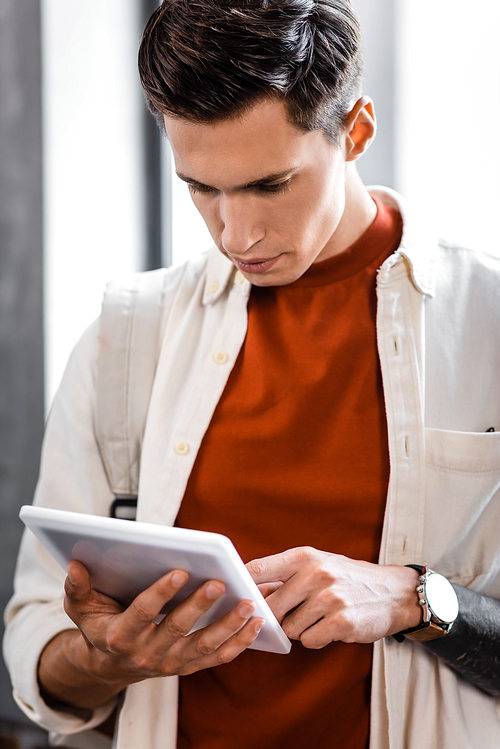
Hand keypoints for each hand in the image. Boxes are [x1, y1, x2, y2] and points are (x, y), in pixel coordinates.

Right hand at [39, 560, 263, 709]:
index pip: (143, 613)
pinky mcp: (189, 666)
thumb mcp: (81, 608)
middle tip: (218, 582)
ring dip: (229, 625)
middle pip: (177, 629)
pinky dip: (240, 642)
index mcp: (121, 636)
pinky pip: (218, 657)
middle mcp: (147, 653)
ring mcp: (171, 663)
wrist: (110, 664)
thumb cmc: (99, 626)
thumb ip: (77, 588)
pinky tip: (257, 623)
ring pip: (204, 646)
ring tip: (249, 603)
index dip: (160, 593)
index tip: (179, 570)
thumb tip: (76, 565)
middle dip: (199, 606)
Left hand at [247, 547, 421, 648]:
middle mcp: (315, 574)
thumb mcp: (318, 564)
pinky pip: (309, 640)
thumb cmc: (347, 578)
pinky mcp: (341, 622)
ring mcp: (329, 598)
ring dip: (300, 627)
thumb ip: (284, 575)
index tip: (233, 596)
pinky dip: (316, 638)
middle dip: (274, 616)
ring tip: (319, 616)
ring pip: (289, 627)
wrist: (393, 592)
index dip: (241, 585)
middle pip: (269, 606)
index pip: (257, 569)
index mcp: (304, 556)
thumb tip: (247, 591)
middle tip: (288, 614)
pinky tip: (331, 626)